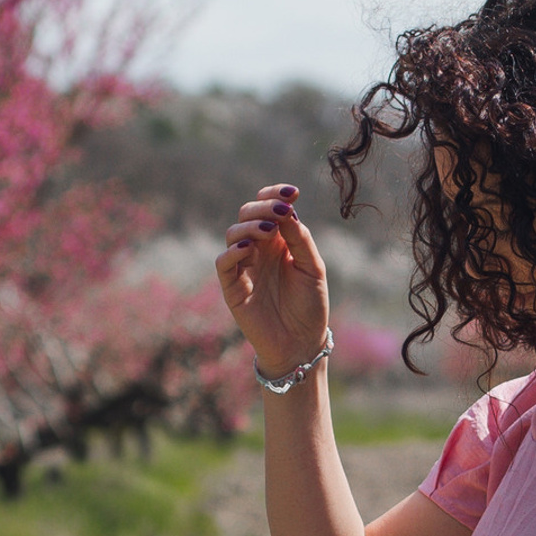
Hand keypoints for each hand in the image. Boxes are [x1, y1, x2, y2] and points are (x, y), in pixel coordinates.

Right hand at [215, 183, 329, 375]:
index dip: (275, 194)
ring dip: (249, 226)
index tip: (292, 192)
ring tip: (268, 229)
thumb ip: (300, 239)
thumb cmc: (310, 305)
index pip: (269, 206)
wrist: (301, 343)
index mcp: (280, 240)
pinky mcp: (233, 287)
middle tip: (281, 210)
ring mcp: (244, 266)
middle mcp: (259, 249)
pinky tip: (249, 249)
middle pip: (249, 214)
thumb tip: (288, 210)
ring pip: (233, 234)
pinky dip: (232, 252)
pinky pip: (223, 263)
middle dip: (263, 207)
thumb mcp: (312, 268)